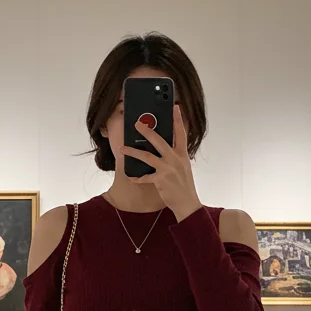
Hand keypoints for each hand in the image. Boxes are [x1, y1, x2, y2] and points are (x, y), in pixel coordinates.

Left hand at [120, 104, 201, 221]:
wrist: (188, 203)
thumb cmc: (184, 185)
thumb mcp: (183, 167)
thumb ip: (175, 156)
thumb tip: (162, 147)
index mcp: (182, 154)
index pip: (181, 133)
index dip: (177, 119)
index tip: (175, 107)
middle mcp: (175, 159)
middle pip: (159, 140)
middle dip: (147, 131)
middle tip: (137, 123)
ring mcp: (168, 169)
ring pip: (147, 156)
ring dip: (133, 152)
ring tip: (122, 148)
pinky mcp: (161, 180)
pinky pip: (145, 177)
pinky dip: (137, 178)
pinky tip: (130, 177)